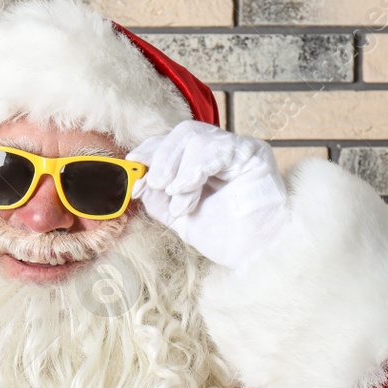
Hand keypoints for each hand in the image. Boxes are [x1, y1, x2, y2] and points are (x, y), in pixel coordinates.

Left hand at [127, 121, 288, 270]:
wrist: (254, 253)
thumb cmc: (224, 236)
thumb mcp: (179, 217)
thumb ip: (158, 197)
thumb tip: (137, 179)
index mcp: (202, 163)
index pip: (173, 142)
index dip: (150, 151)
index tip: (133, 166)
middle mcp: (220, 151)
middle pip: (183, 133)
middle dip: (161, 158)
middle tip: (155, 185)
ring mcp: (236, 149)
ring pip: (195, 137)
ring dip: (179, 171)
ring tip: (181, 203)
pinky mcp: (253, 152)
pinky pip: (217, 147)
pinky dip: (195, 168)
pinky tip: (185, 190)